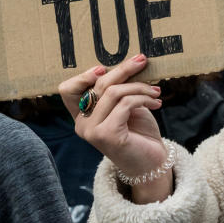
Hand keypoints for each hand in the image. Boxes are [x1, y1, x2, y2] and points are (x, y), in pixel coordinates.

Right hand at [58, 54, 170, 202]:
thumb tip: (130, 63)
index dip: (83, 76)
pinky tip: (156, 103)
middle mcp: (82, 124)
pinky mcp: (106, 135)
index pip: (67, 90)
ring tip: (156, 91)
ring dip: (139, 87)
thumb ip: (118, 90)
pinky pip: (125, 104)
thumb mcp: (126, 106)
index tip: (105, 67)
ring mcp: (92, 131)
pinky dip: (144, 98)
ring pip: (113, 92)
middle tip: (142, 60)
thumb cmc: (139, 133)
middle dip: (123, 69)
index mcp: (82, 116)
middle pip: (97, 85)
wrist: (152, 162)